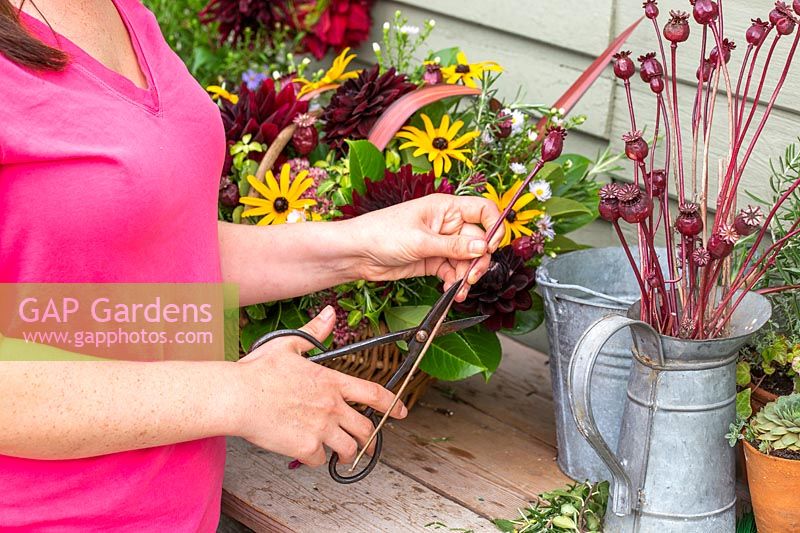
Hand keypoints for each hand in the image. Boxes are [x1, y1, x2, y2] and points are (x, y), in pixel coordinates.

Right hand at [232, 307, 406, 465]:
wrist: (236, 396)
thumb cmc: (258, 372)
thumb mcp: (289, 345)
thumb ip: (314, 333)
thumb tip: (328, 315)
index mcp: (331, 381)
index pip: (373, 393)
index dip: (393, 404)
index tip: (402, 411)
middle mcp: (331, 405)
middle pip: (366, 428)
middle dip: (369, 438)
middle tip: (365, 443)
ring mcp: (321, 428)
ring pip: (348, 449)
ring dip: (346, 454)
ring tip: (341, 455)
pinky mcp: (305, 447)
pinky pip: (319, 460)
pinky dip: (315, 459)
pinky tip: (307, 452)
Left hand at [352, 194, 503, 300]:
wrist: (356, 254)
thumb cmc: (381, 233)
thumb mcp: (420, 240)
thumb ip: (454, 246)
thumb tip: (482, 247)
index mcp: (445, 207)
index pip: (483, 210)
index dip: (494, 227)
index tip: (491, 246)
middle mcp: (446, 223)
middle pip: (478, 240)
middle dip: (478, 260)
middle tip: (471, 276)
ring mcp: (440, 243)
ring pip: (467, 259)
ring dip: (467, 276)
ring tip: (459, 289)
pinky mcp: (433, 260)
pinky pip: (453, 271)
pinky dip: (455, 282)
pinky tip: (451, 290)